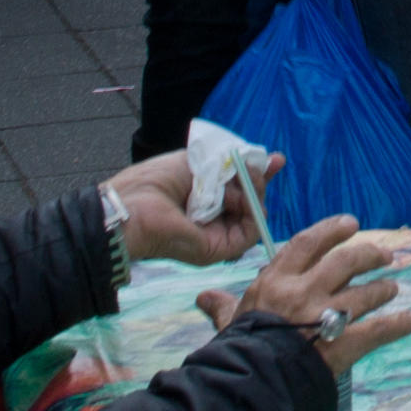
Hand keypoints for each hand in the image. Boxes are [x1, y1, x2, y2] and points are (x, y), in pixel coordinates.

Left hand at [109, 153, 260, 265]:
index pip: (240, 190)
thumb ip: (232, 162)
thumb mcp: (199, 162)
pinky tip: (244, 197)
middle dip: (259, 181)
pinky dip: (254, 211)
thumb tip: (267, 159)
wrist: (134, 206)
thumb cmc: (156, 182)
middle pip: (250, 202)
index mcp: (205, 202)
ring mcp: (217, 236)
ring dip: (255, 192)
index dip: (258, 175)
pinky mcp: (219, 251)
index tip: (275, 160)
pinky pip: (250, 232)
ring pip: (254, 215)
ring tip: (242, 180)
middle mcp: (213, 220)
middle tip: (256, 167)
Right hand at [204, 214, 410, 370]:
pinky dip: (399, 324)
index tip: (350, 224)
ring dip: (382, 289)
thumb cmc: (236, 352)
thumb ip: (224, 307)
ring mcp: (325, 316)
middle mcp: (304, 291)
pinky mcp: (342, 343)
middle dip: (368, 254)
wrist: (246, 386)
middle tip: (384, 255)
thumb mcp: (229, 323)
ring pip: (365, 293)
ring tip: (392, 288)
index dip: (331, 230)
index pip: (307, 243)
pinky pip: (378, 330)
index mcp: (276, 282)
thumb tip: (205, 296)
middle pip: (345, 261)